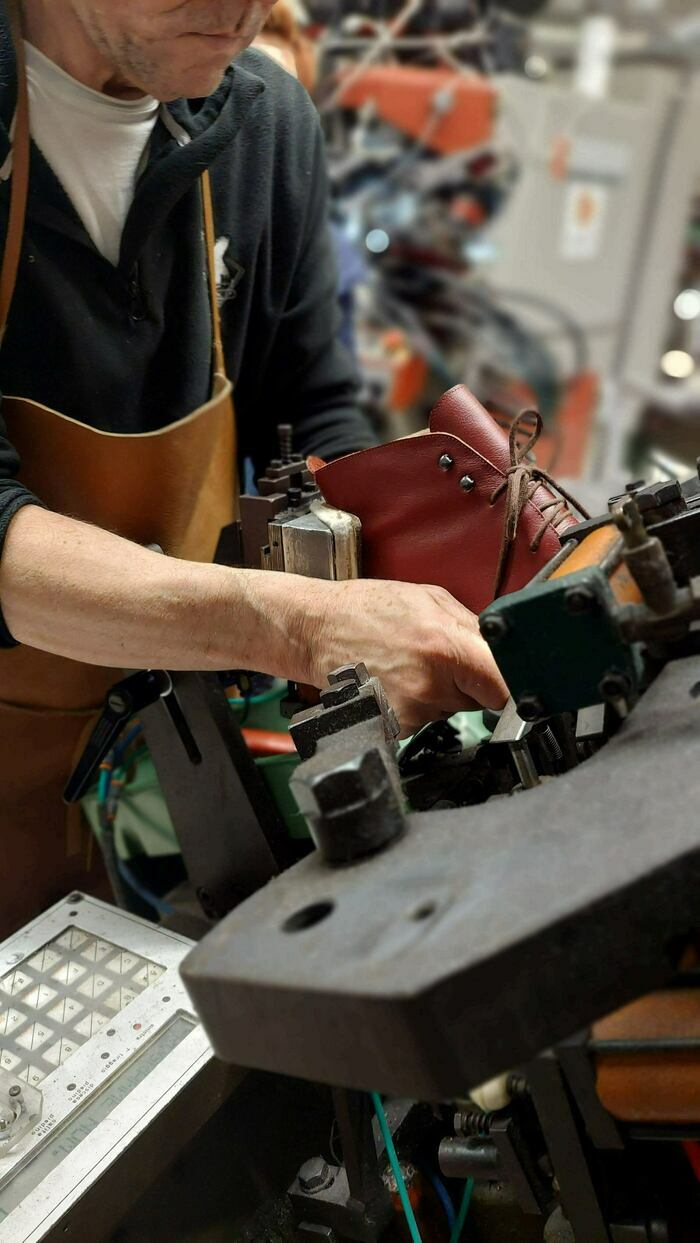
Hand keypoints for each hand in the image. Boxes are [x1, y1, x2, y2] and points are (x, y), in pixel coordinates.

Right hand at [308, 578, 508, 736]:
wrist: (316, 630)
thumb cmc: (366, 610)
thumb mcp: (431, 599)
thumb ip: (472, 627)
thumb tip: (504, 650)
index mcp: (446, 647)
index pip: (504, 686)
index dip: (510, 683)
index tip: (510, 681)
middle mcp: (430, 685)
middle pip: (479, 699)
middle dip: (469, 680)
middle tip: (437, 657)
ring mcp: (411, 711)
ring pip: (451, 709)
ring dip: (441, 692)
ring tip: (409, 664)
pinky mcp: (395, 727)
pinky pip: (426, 718)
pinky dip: (417, 704)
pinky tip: (397, 680)